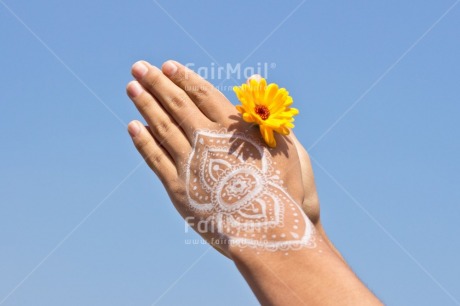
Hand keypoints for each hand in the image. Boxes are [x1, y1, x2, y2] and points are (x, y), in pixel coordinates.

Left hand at [126, 60, 316, 256]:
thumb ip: (262, 112)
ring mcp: (190, 164)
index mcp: (231, 128)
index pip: (202, 94)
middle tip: (139, 67)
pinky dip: (143, 141)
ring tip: (131, 88)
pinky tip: (133, 126)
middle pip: (176, 105)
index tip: (167, 66)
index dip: (183, 78)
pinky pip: (155, 159)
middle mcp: (207, 140)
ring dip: (145, 105)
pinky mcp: (178, 188)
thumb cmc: (280, 188)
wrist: (265, 230)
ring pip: (161, 127)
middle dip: (156, 83)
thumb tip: (253, 78)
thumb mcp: (282, 145)